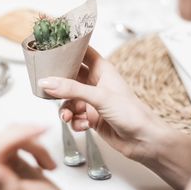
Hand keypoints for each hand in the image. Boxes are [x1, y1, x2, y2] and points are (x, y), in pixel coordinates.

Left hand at [0, 125, 75, 189]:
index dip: (20, 135)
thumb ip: (8, 187)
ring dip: (36, 145)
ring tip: (47, 162)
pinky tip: (43, 159)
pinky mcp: (11, 158)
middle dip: (30, 141)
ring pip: (14, 134)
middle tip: (47, 147)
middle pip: (6, 137)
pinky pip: (19, 138)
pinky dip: (36, 145)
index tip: (39, 131)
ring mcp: (0, 163)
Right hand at [38, 47, 190, 189]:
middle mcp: (96, 83)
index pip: (82, 52)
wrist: (144, 141)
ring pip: (69, 100)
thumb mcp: (99, 97)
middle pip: (70, 77)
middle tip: (46, 87)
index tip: (50, 48)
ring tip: (67, 117)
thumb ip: (71, 89)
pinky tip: (82, 126)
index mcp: (102, 70)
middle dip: (59, 84)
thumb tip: (47, 82)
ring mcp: (93, 101)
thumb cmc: (132, 113)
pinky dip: (74, 122)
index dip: (68, 49)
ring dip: (65, 109)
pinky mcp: (91, 118)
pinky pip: (74, 116)